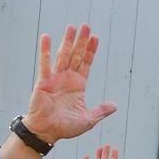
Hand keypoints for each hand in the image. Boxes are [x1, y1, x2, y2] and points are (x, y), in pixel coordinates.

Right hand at [22, 24, 116, 144]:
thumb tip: (114, 106)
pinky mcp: (43, 81)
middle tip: (86, 26)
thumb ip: (100, 110)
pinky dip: (45, 51)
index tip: (96, 38)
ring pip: (63, 56)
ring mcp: (55, 78)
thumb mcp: (88, 119)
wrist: (47, 132)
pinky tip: (47, 38)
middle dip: (81, 41)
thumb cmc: (66, 127)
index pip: (86, 63)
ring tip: (72, 27)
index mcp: (78, 85)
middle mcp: (67, 78)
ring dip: (67, 41)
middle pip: (76, 55)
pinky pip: (45, 64)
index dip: (91, 51)